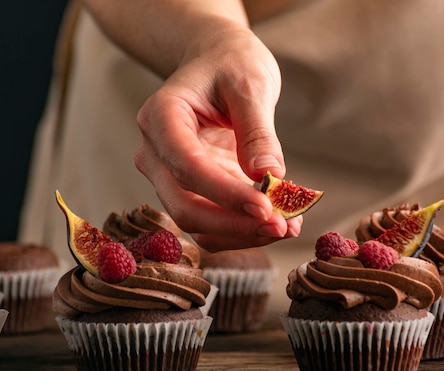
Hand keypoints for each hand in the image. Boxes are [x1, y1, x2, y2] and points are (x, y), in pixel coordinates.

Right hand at [134, 23, 301, 250]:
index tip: (267, 207)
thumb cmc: (231, 64)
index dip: (225, 194)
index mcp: (161, 117)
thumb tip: (268, 176)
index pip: (187, 167)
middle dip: (235, 224)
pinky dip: (242, 230)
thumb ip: (258, 131)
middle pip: (185, 207)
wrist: (217, 63)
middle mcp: (155, 152)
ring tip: (289, 225)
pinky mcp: (190, 190)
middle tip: (283, 226)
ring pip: (197, 224)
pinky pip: (211, 223)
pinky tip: (278, 222)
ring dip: (242, 234)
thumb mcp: (251, 85)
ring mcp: (169, 176)